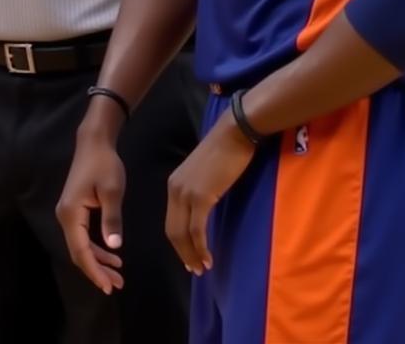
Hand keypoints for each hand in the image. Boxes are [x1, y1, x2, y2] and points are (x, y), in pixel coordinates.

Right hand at [55, 133, 125, 294]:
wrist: (94, 143)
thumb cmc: (104, 164)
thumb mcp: (112, 191)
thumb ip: (112, 219)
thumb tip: (114, 246)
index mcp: (71, 214)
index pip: (81, 250)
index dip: (94, 270)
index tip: (109, 286)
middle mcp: (64, 216)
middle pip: (78, 252)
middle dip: (96, 270)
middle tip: (117, 284)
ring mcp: (68, 213)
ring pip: (80, 245)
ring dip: (97, 260)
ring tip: (118, 274)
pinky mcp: (74, 210)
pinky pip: (82, 236)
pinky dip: (96, 248)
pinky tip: (111, 254)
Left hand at [164, 109, 254, 275]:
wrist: (233, 135)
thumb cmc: (224, 152)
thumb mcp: (204, 175)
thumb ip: (199, 192)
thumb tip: (204, 211)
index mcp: (174, 184)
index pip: (171, 220)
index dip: (179, 242)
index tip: (189, 257)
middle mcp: (175, 189)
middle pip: (173, 230)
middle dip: (183, 253)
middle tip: (195, 269)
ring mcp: (186, 193)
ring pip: (183, 233)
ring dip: (191, 255)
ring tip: (202, 268)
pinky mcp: (201, 197)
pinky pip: (197, 229)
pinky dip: (201, 247)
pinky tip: (209, 258)